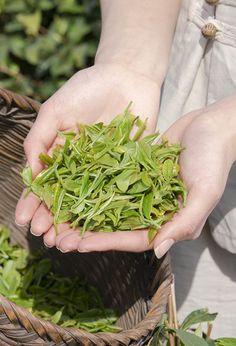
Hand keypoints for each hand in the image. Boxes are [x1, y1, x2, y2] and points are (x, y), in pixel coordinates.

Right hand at [15, 63, 159, 245]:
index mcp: (61, 154)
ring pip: (89, 202)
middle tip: (47, 239)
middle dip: (54, 218)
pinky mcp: (129, 169)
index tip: (25, 221)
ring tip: (66, 242)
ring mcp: (105, 170)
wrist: (127, 76)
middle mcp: (82, 167)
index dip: (34, 202)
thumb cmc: (87, 89)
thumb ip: (39, 139)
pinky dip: (107, 211)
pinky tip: (97, 229)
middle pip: (65, 198)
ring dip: (76, 222)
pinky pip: (118, 193)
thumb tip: (30, 173)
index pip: (44, 184)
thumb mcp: (55, 110)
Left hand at [48, 95, 235, 255]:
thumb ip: (185, 222)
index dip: (107, 242)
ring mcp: (144, 191)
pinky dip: (94, 186)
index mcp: (170, 221)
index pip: (134, 238)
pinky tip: (73, 186)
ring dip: (87, 211)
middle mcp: (154, 210)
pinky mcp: (137, 172)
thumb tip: (159, 250)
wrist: (211, 126)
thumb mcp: (204, 192)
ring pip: (110, 205)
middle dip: (90, 232)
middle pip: (117, 226)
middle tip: (60, 237)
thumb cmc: (213, 159)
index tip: (79, 244)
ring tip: (59, 215)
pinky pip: (113, 182)